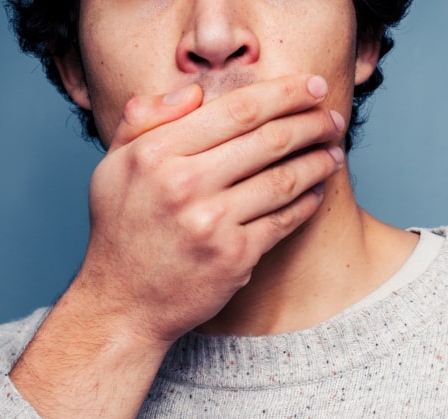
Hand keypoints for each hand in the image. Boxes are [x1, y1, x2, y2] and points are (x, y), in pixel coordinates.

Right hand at [79, 74, 345, 345]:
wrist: (124, 303)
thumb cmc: (121, 233)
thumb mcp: (113, 167)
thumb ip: (143, 119)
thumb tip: (194, 92)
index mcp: (157, 154)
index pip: (237, 110)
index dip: (285, 93)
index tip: (314, 86)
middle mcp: (185, 185)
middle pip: (268, 141)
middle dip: (312, 123)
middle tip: (334, 119)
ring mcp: (212, 224)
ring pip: (283, 180)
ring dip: (317, 162)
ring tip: (334, 152)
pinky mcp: (234, 258)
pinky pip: (283, 221)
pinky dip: (306, 203)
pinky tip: (317, 192)